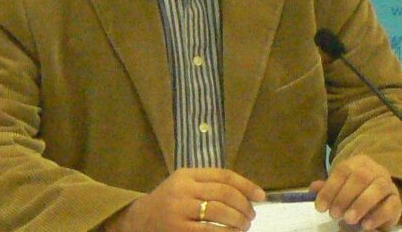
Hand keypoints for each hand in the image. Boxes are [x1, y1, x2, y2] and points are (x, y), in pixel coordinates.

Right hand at [111, 168, 265, 231]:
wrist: (139, 220)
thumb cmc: (169, 202)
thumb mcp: (184, 186)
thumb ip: (209, 185)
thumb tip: (248, 194)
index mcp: (186, 174)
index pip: (224, 176)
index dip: (246, 185)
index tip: (261, 196)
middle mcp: (182, 189)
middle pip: (225, 193)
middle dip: (244, 206)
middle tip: (251, 216)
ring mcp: (179, 210)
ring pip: (219, 212)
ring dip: (238, 221)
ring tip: (244, 226)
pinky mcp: (178, 230)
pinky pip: (210, 231)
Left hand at [309, 154, 401, 230]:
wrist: (379, 203)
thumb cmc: (354, 195)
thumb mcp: (339, 190)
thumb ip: (327, 189)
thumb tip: (313, 188)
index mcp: (358, 163)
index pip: (343, 170)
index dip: (330, 188)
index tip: (320, 207)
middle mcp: (376, 170)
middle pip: (361, 177)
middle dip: (344, 197)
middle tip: (333, 215)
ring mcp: (389, 185)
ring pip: (379, 188)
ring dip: (361, 204)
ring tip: (348, 220)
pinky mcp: (397, 201)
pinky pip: (391, 205)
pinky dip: (377, 216)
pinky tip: (365, 225)